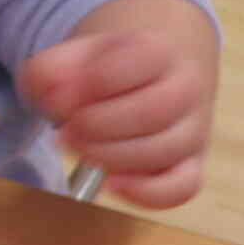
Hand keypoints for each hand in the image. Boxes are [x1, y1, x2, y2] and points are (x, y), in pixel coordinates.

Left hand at [18, 0, 217, 209]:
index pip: (140, 63)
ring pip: (165, 150)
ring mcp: (192, 131)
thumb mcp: (74, 55)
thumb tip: (55, 98)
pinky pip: (183, 187)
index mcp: (161, 52)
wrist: (153, 76)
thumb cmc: (107, 69)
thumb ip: (51, 69)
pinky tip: (112, 183)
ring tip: (80, 149)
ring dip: (111, 156)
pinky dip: (148, 192)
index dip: (94, 82)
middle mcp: (186, 90)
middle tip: (66, 129)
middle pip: (153, 112)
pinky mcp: (190, 165)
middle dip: (98, 125)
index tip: (61, 95)